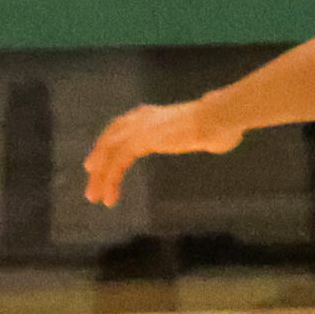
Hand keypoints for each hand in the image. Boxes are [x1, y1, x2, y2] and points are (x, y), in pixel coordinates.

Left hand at [82, 98, 233, 206]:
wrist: (220, 118)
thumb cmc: (222, 125)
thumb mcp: (206, 132)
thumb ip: (203, 137)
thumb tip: (217, 139)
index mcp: (152, 115)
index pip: (120, 130)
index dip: (107, 147)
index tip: (98, 164)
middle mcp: (142, 118)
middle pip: (109, 140)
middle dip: (98, 163)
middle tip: (92, 186)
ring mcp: (141, 127)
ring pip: (109, 153)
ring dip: (100, 177)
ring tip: (96, 198)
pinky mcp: (142, 140)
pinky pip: (117, 161)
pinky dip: (110, 179)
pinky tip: (110, 196)